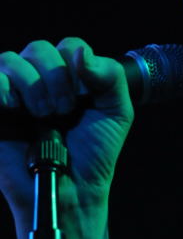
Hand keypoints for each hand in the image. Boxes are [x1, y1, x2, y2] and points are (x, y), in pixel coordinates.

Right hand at [0, 37, 133, 231]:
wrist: (71, 192)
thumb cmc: (93, 157)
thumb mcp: (115, 114)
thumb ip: (110, 76)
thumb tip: (81, 54)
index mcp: (69, 80)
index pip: (69, 46)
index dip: (77, 64)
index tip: (85, 95)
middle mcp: (39, 82)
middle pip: (39, 48)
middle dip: (57, 78)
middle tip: (65, 110)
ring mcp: (14, 96)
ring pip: (12, 59)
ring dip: (34, 87)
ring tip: (45, 116)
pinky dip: (5, 89)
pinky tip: (18, 110)